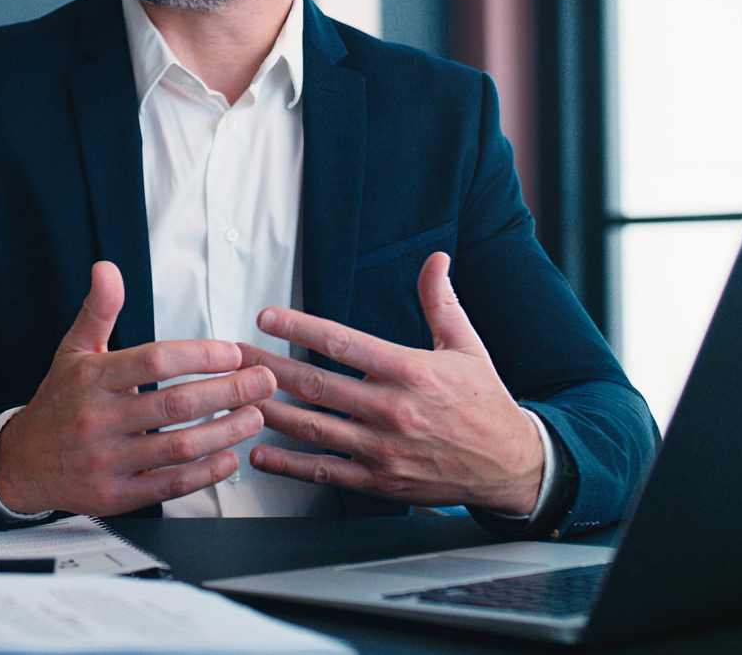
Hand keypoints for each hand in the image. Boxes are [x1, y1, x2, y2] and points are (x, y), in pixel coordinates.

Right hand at [0, 260, 275, 515]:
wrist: (22, 461)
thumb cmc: (58, 401)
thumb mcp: (72, 350)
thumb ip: (98, 310)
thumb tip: (107, 269)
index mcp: (92, 379)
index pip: (154, 361)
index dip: (199, 355)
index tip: (233, 353)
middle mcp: (98, 420)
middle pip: (175, 405)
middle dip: (228, 391)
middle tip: (263, 381)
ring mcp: (107, 461)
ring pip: (178, 448)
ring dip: (225, 432)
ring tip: (256, 416)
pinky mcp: (117, 495)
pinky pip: (170, 485)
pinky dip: (206, 473)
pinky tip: (230, 456)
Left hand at [243, 252, 544, 514]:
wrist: (511, 465)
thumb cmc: (485, 401)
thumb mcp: (466, 346)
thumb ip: (441, 302)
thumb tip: (435, 259)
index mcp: (411, 371)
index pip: (344, 343)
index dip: (301, 328)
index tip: (266, 316)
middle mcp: (392, 410)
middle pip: (314, 384)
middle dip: (265, 367)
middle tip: (229, 354)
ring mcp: (383, 449)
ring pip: (311, 427)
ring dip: (267, 410)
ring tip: (232, 397)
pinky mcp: (379, 481)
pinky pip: (325, 472)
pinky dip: (288, 465)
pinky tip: (257, 453)